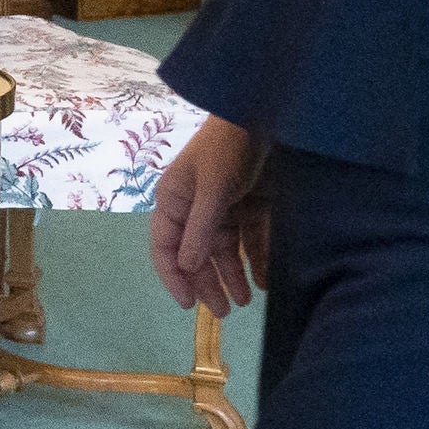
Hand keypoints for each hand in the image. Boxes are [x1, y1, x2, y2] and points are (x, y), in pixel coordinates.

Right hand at [150, 115, 269, 314]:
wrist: (262, 116)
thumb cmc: (228, 148)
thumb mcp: (213, 188)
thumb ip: (200, 229)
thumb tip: (185, 267)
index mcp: (174, 201)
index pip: (165, 248)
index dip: (173, 277)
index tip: (188, 304)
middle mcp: (195, 209)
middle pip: (196, 254)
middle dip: (207, 283)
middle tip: (223, 312)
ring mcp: (223, 208)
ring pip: (224, 251)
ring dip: (232, 276)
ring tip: (245, 301)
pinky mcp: (250, 206)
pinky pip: (250, 240)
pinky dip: (256, 260)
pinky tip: (264, 280)